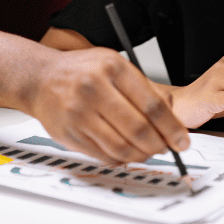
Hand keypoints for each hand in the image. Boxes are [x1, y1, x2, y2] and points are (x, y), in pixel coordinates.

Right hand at [29, 47, 189, 164]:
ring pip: (122, 147)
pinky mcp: (69, 135)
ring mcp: (79, 113)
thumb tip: (171, 115)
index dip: (171, 127)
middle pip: (138, 129)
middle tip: (168, 149)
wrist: (40, 78)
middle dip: (160, 145)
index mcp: (111, 67)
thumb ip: (143, 87)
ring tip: (149, 152)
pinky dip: (122, 159)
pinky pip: (104, 156)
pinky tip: (128, 153)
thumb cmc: (81, 71)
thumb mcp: (115, 64)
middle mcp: (94, 89)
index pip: (151, 104)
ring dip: (142, 155)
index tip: (182, 140)